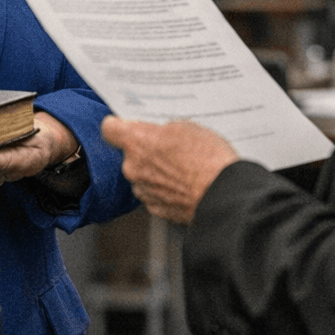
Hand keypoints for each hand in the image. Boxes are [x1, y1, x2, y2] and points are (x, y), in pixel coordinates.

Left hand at [100, 115, 237, 225]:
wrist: (225, 196)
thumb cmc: (208, 160)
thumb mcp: (187, 127)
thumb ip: (163, 130)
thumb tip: (159, 135)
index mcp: (137, 142)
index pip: (109, 128)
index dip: (119, 126)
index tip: (127, 125)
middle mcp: (133, 168)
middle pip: (130, 154)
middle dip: (147, 150)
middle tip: (171, 147)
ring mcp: (143, 191)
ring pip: (142, 174)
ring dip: (156, 171)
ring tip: (183, 168)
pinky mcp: (156, 209)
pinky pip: (154, 193)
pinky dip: (165, 189)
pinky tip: (184, 184)